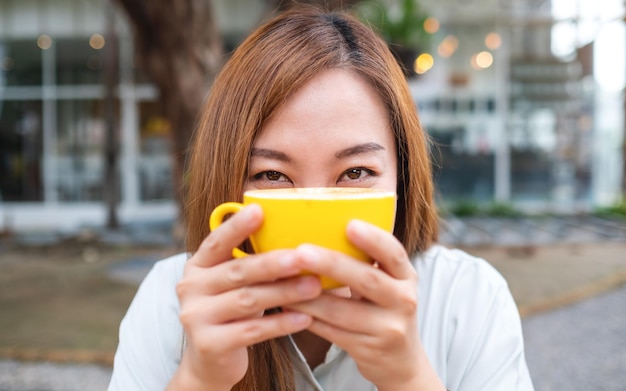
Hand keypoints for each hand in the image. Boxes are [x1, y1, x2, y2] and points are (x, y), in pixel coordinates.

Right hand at [168, 204, 321, 389]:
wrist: (210, 361)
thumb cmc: (232, 312)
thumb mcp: (233, 284)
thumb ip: (250, 263)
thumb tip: (296, 240)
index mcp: (197, 266)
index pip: (216, 241)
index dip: (236, 226)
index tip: (259, 209)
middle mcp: (190, 288)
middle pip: (237, 271)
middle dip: (273, 263)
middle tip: (303, 257)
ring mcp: (196, 317)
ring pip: (248, 300)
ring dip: (284, 292)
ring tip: (314, 287)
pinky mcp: (209, 344)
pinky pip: (252, 331)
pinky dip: (281, 324)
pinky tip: (305, 318)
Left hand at [286, 220, 444, 389]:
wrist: (401, 362)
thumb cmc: (384, 310)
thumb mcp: (389, 284)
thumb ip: (367, 262)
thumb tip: (321, 227)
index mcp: (406, 277)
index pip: (394, 253)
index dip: (373, 238)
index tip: (350, 224)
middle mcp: (403, 301)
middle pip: (367, 279)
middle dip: (332, 264)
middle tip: (301, 252)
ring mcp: (388, 328)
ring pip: (341, 311)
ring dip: (308, 296)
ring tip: (281, 280)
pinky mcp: (368, 350)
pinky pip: (331, 332)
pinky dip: (307, 317)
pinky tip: (287, 305)